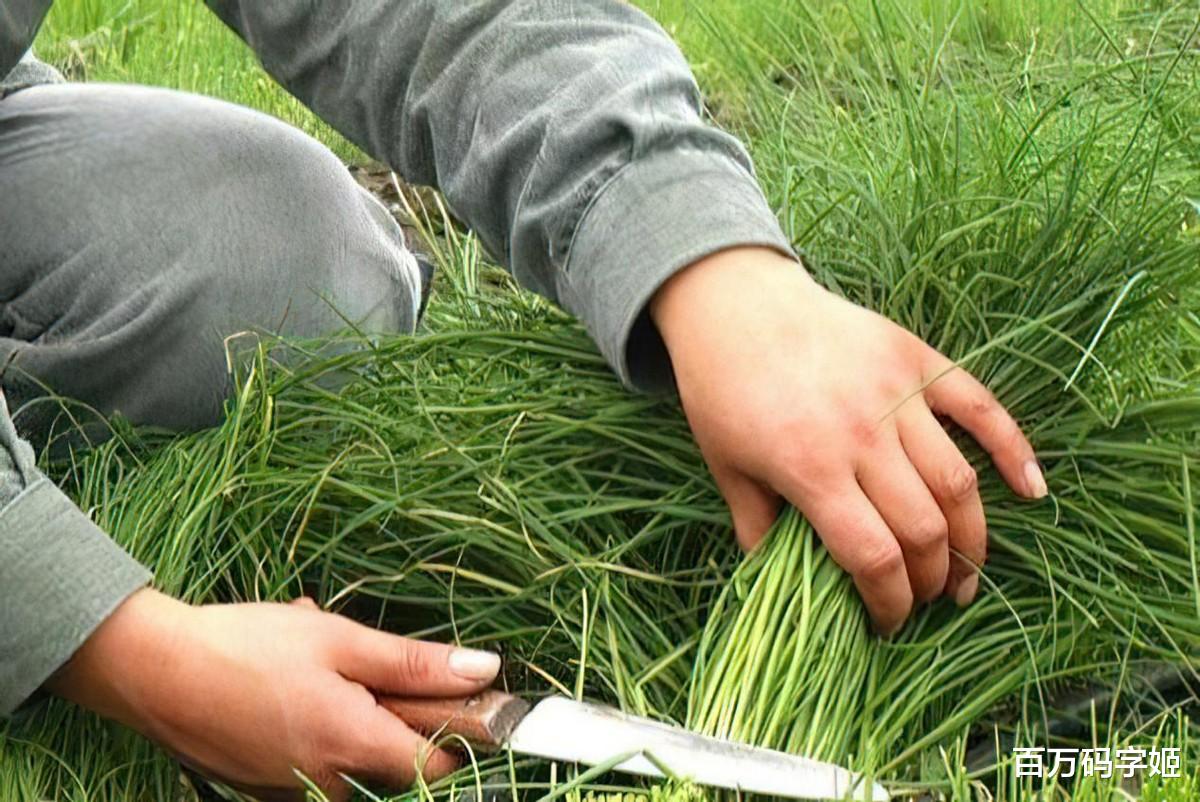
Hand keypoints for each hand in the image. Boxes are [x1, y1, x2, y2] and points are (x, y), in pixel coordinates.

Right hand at [47, 589, 500, 800]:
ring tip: (319, 666)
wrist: (152, 670)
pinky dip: (319, 724)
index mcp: (355, 746)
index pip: (440, 768)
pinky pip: (317, 762)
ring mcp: (294, 790)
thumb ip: (416, 663)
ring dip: (354, 712)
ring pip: (355, 760)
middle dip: (396, 712)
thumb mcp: (341, 640)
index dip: (460, 734)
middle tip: (365, 664)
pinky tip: (293, 684)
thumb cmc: (248, 646)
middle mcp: (330, 784)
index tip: (457, 698)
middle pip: (397, 765)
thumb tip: (485, 670)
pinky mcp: (266, 788)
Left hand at [650, 247, 1045, 634]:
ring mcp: (896, 393)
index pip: (874, 558)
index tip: (887, 624)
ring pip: (958, 482)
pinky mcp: (917, 359)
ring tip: (966, 574)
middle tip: (923, 599)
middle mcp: (863, 434)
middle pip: (924, 529)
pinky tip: (1033, 491)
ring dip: (972, 539)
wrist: (735, 303)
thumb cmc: (722, 391)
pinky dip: (1014, 450)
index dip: (889, 605)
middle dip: (930, 581)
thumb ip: (756, 530)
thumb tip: (777, 588)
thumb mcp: (726, 467)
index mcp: (811, 467)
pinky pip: (981, 409)